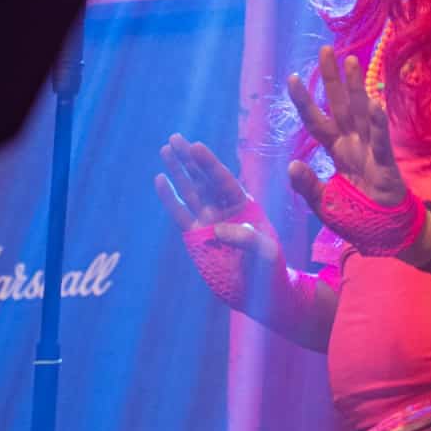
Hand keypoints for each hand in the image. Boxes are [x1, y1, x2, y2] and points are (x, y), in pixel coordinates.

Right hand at [155, 134, 280, 265]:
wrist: (261, 292)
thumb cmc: (270, 268)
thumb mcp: (266, 252)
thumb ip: (246, 239)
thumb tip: (217, 229)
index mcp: (244, 205)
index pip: (224, 180)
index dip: (209, 164)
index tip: (196, 146)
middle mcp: (224, 208)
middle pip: (204, 179)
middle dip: (190, 159)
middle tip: (175, 137)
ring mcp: (208, 220)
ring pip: (190, 190)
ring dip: (178, 171)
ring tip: (166, 149)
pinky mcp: (196, 236)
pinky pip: (180, 213)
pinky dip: (169, 197)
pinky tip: (160, 179)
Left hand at [284, 45, 406, 217]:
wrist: (388, 236)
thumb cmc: (358, 217)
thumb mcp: (324, 205)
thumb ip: (307, 186)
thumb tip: (291, 164)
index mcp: (336, 151)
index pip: (316, 121)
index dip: (305, 100)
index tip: (293, 76)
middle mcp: (353, 144)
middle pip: (339, 106)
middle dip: (333, 79)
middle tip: (326, 50)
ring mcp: (370, 152)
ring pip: (361, 114)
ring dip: (356, 88)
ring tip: (351, 61)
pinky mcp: (386, 166)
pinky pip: (381, 142)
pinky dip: (377, 124)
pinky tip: (372, 104)